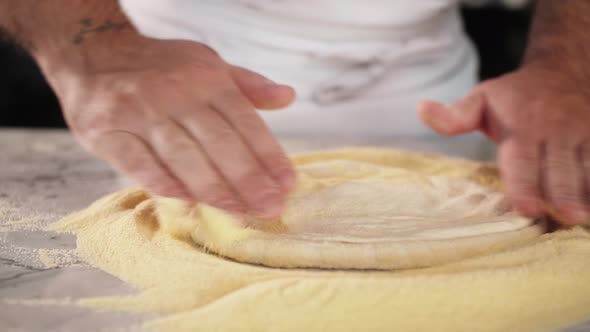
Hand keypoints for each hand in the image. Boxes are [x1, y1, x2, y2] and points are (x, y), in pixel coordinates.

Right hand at [46, 36, 295, 218]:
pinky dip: (163, 183)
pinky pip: (139, 164)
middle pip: (219, 143)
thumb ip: (248, 85)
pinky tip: (188, 202)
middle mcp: (175, 93)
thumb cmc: (162, 68)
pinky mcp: (106, 131)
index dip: (268, 155)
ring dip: (214, 190)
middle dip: (248, 180)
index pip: (245, 121)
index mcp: (206, 78)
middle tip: (270, 208)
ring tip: (239, 213)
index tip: (287, 184)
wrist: (94, 54)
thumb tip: (288, 97)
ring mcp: (138, 112)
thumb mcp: (208, 64)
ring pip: (183, 157)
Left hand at [418, 64, 589, 224]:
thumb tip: (420, 109)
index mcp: (522, 127)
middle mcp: (556, 131)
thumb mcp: (480, 100)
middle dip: (561, 193)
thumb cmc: (514, 97)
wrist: (562, 70)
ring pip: (587, 167)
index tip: (527, 207)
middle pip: (558, 170)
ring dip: (586, 192)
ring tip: (583, 217)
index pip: (522, 161)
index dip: (524, 184)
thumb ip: (454, 115)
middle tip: (565, 217)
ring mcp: (584, 133)